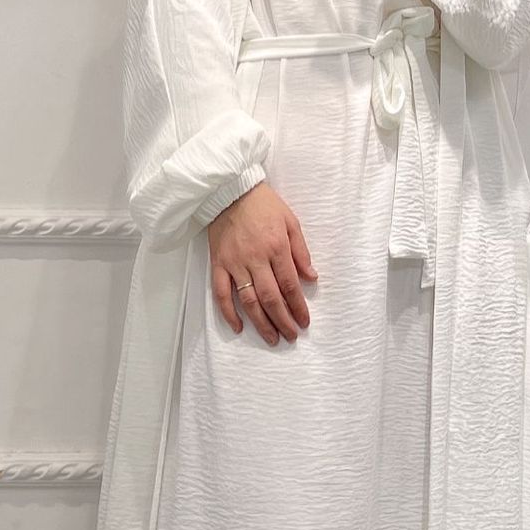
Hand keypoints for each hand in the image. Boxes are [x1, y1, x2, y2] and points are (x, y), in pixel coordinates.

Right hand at [207, 179, 316, 343]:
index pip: (290, 285)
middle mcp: (256, 258)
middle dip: (283, 321)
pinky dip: (228, 312)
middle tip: (290, 336)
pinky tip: (238, 327)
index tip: (304, 322)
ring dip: (261, 322)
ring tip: (271, 338)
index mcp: (277, 248)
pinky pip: (221, 292)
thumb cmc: (264, 205)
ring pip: (248, 300)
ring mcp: (235, 263)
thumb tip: (312, 278)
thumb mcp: (291, 222)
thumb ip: (301, 252)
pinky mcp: (218, 263)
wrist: (230, 190)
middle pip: (271, 298)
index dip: (298, 307)